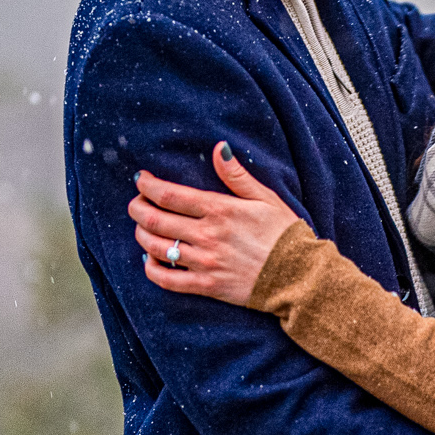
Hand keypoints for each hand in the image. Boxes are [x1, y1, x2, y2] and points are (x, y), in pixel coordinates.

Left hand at [130, 145, 301, 304]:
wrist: (299, 276)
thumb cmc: (284, 235)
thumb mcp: (265, 198)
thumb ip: (237, 175)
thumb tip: (219, 148)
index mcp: (220, 210)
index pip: (170, 195)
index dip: (148, 186)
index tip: (141, 180)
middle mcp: (208, 235)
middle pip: (155, 220)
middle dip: (137, 208)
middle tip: (135, 203)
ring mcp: (205, 262)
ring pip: (156, 248)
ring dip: (141, 236)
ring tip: (141, 229)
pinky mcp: (207, 286)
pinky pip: (168, 280)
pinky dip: (152, 269)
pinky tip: (151, 260)